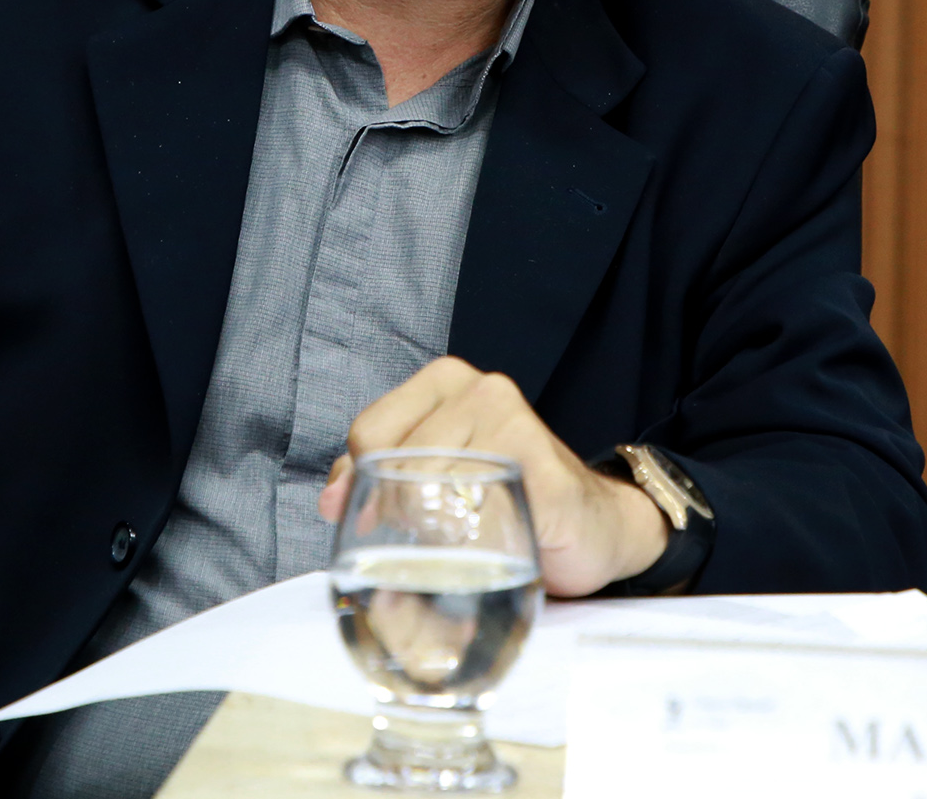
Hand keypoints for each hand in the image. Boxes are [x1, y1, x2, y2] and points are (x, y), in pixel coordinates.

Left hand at [316, 356, 668, 597]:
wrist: (594, 526)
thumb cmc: (508, 500)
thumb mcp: (436, 478)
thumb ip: (379, 479)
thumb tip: (331, 501)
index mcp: (444, 382)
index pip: (369, 433)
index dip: (363, 486)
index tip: (377, 522)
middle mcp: (478, 389)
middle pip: (397, 463)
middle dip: (398, 515)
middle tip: (424, 543)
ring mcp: (512, 420)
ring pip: (430, 486)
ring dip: (434, 533)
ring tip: (461, 543)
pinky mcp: (539, 462)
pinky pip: (477, 509)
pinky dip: (472, 540)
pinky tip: (491, 543)